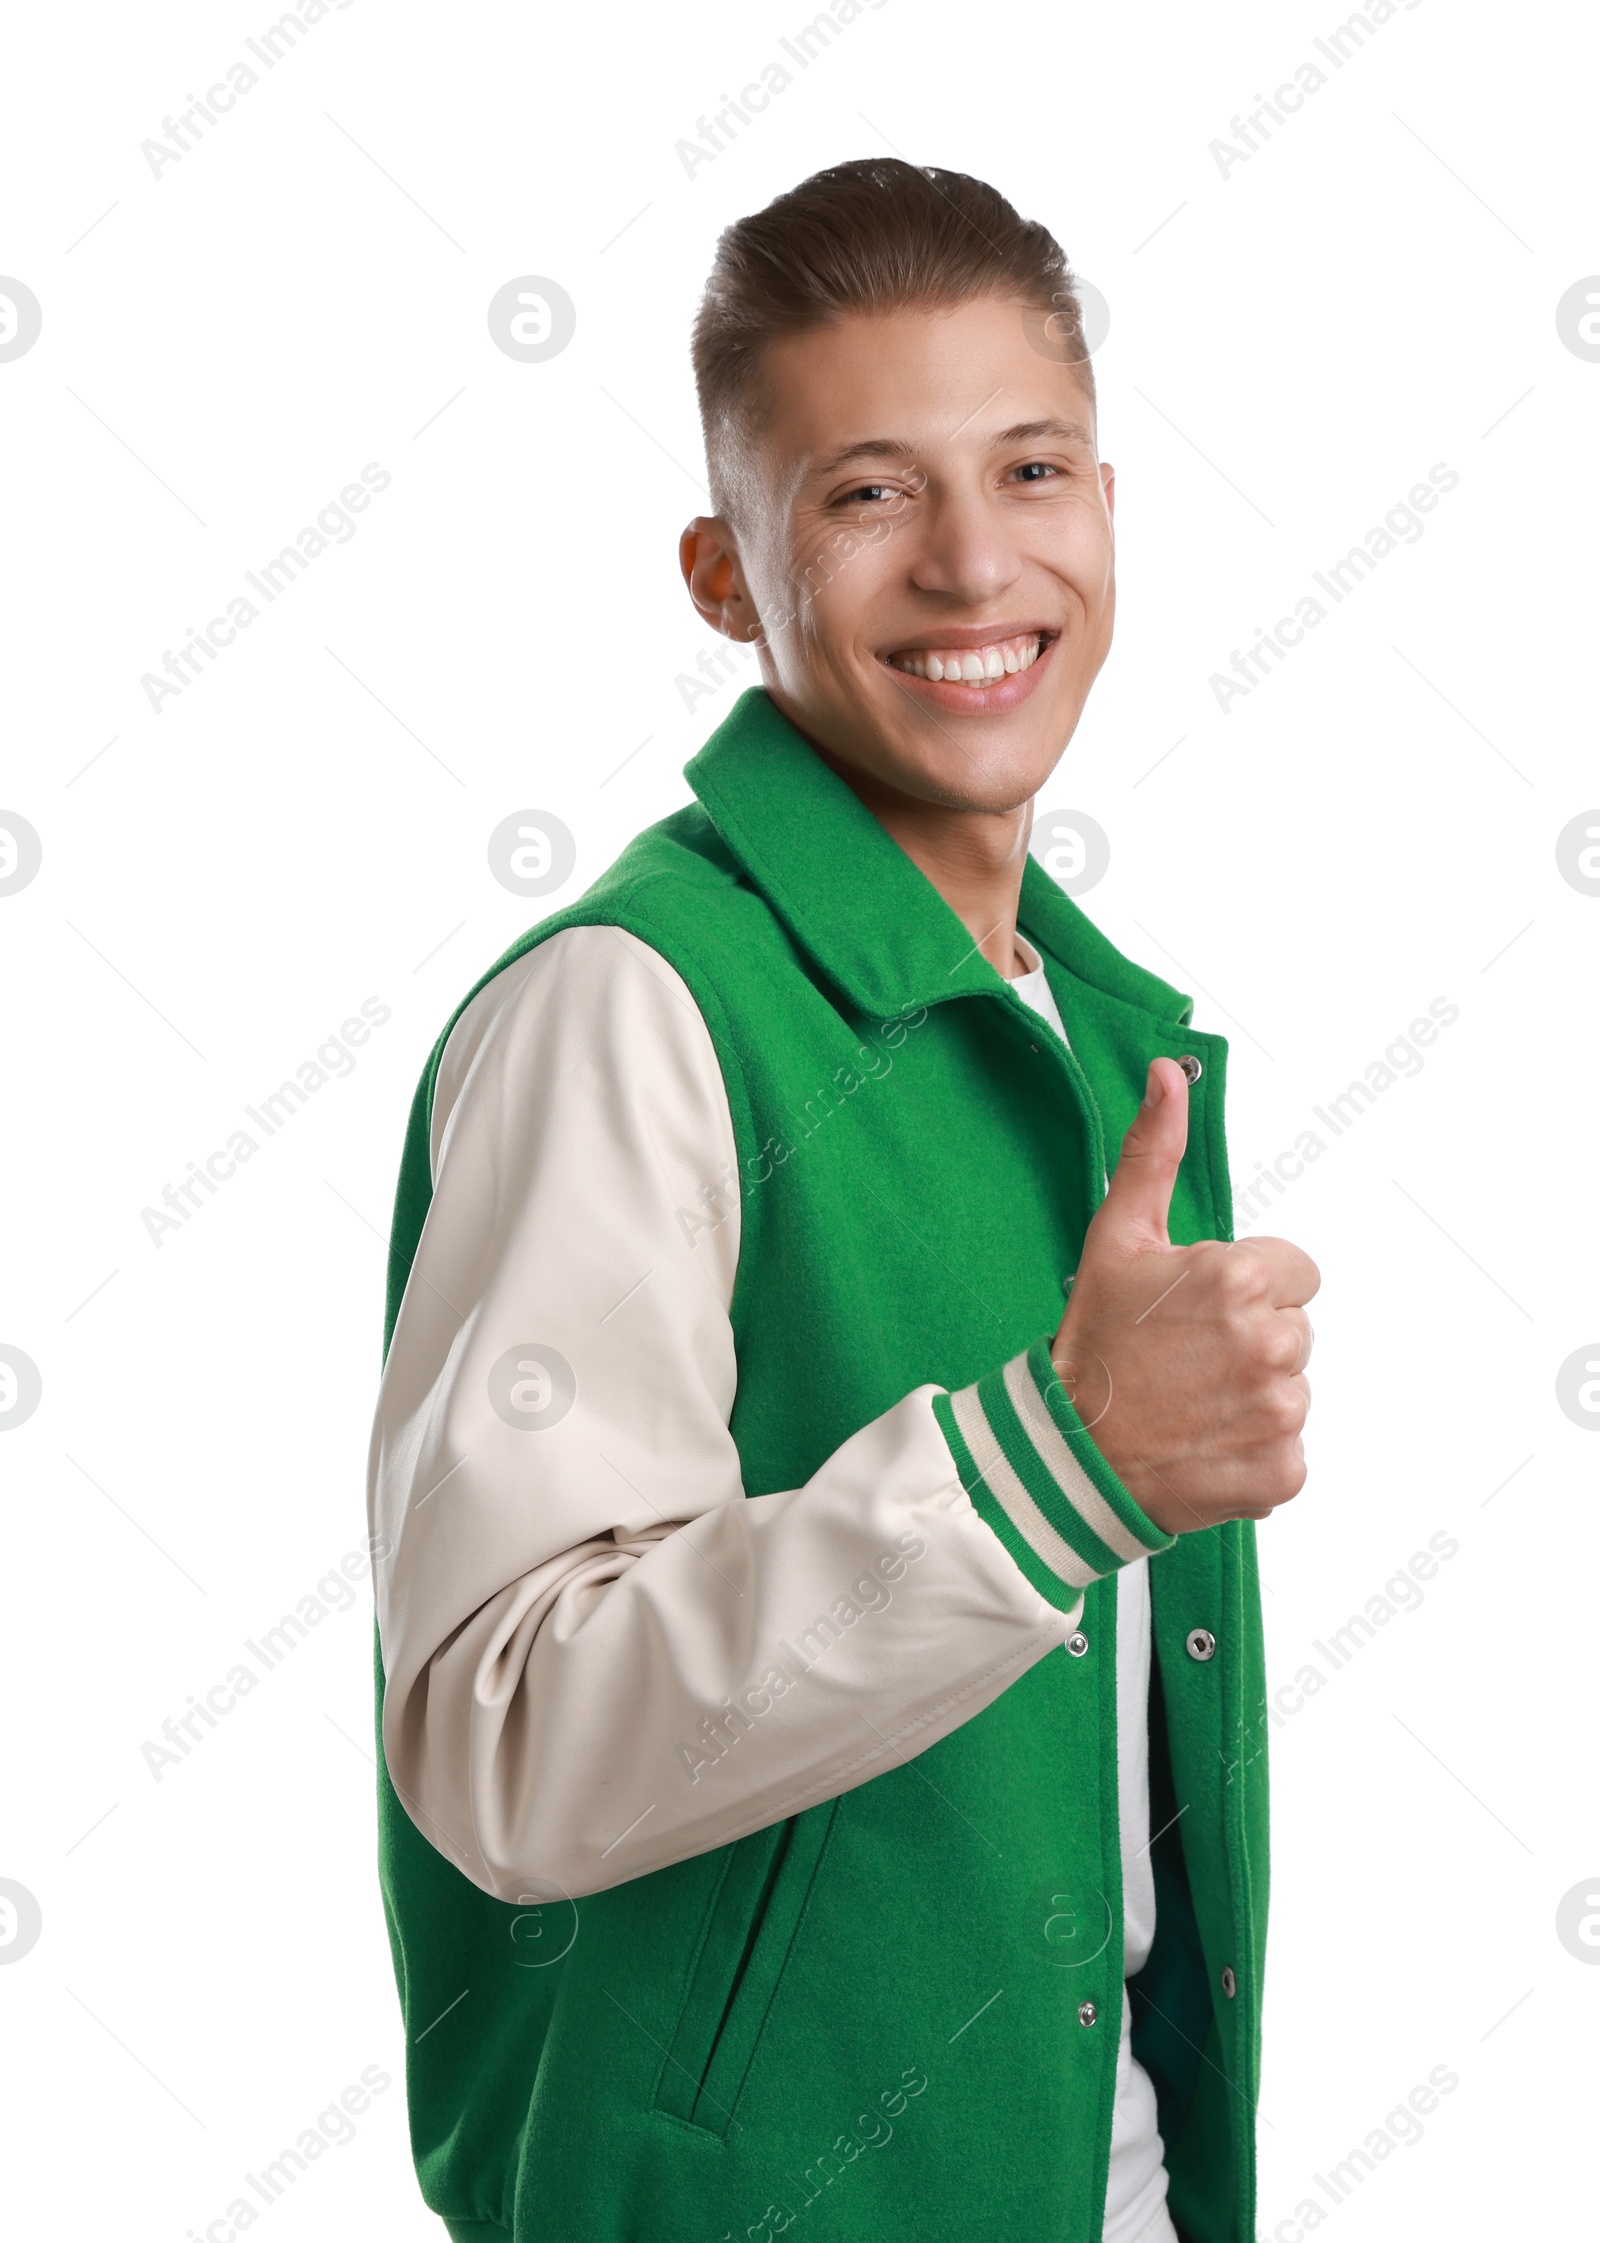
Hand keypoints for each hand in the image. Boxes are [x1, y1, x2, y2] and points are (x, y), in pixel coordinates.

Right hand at [1049, 1058, 1319, 1536]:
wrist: (1068, 1453)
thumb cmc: (1093, 1345)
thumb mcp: (1117, 1237)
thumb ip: (1154, 1151)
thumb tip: (1169, 1074)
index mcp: (1238, 1277)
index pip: (1295, 1272)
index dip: (1246, 1288)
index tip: (1195, 1312)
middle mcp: (1269, 1341)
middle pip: (1296, 1329)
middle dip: (1251, 1340)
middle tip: (1187, 1359)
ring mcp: (1280, 1410)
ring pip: (1292, 1388)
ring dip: (1253, 1396)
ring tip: (1192, 1403)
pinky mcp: (1283, 1468)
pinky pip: (1290, 1452)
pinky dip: (1253, 1453)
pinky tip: (1204, 1443)